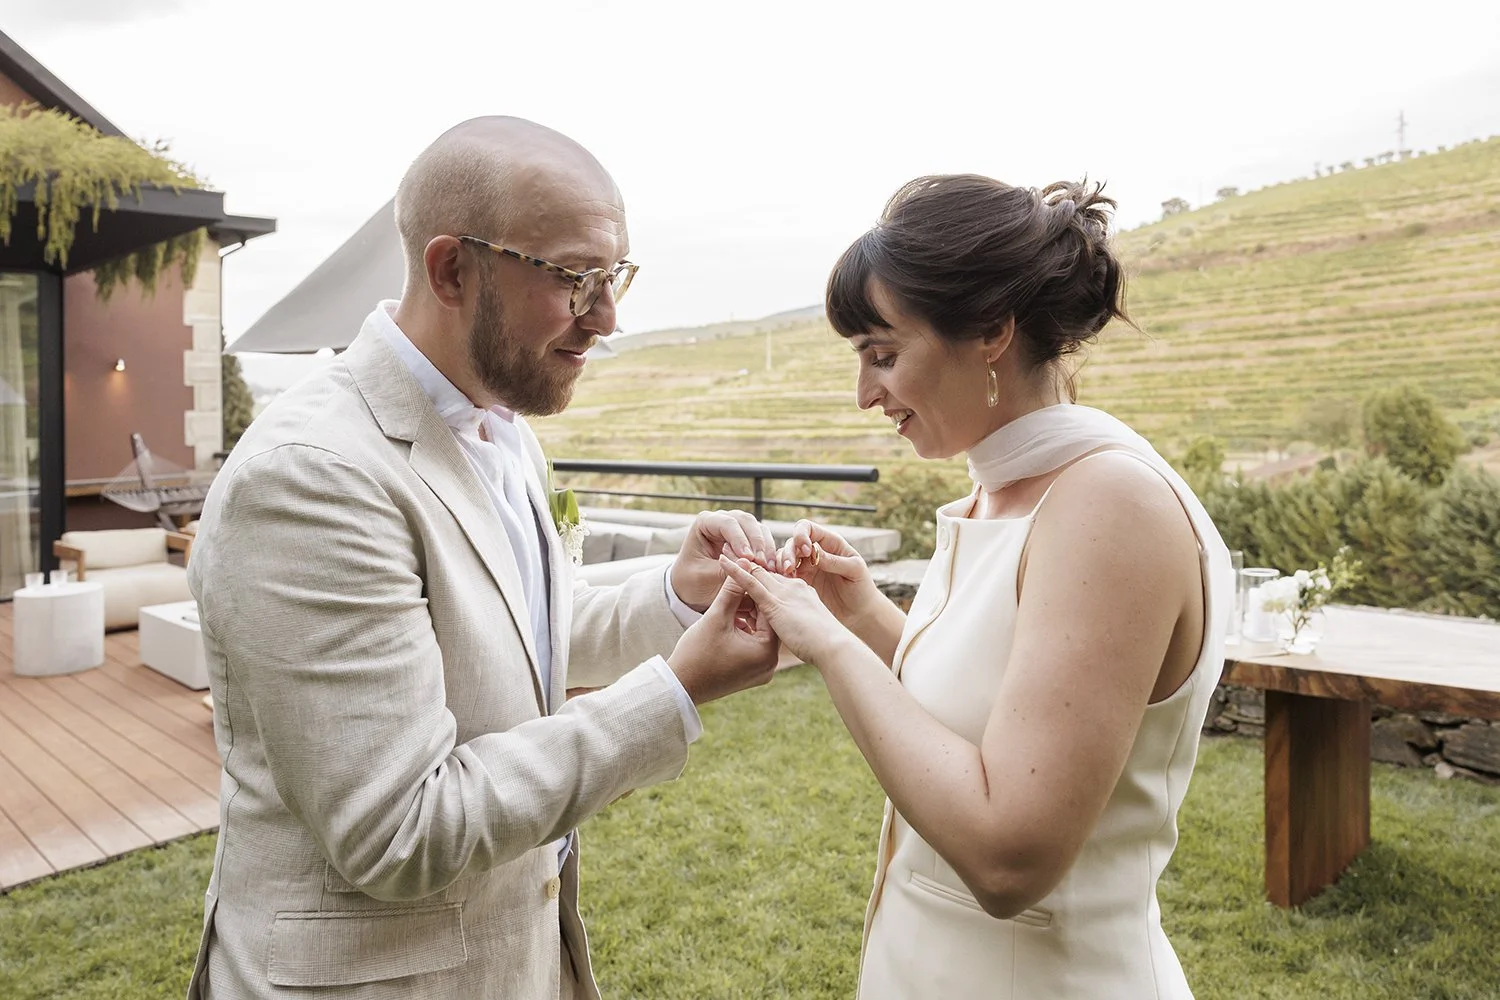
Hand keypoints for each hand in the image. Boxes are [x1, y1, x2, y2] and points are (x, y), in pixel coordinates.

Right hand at [667, 575, 779, 704]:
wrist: (680, 686)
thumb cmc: (696, 653)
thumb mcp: (716, 617)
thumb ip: (733, 590)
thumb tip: (745, 565)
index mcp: (766, 652)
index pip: (770, 612)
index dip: (758, 591)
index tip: (748, 576)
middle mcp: (770, 665)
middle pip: (767, 623)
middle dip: (753, 603)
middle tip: (741, 585)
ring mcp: (761, 671)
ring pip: (760, 633)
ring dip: (748, 616)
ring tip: (732, 600)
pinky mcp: (751, 674)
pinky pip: (754, 645)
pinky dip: (744, 631)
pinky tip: (730, 618)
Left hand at [671, 510, 779, 611]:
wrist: (693, 591)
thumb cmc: (691, 582)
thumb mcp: (705, 577)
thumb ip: (725, 570)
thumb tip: (748, 563)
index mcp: (705, 523)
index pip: (727, 523)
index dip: (739, 539)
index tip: (748, 558)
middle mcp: (723, 521)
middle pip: (746, 522)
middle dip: (756, 542)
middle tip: (761, 563)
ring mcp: (738, 529)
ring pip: (759, 529)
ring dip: (766, 548)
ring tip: (768, 568)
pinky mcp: (749, 541)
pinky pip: (764, 542)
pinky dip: (769, 554)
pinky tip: (773, 569)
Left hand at [718, 555, 857, 667]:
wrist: (834, 648)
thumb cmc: (824, 645)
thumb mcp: (809, 629)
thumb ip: (796, 623)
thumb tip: (788, 629)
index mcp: (801, 592)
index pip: (776, 579)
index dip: (761, 571)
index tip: (747, 565)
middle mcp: (792, 587)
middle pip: (766, 571)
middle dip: (748, 560)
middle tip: (729, 547)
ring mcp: (784, 592)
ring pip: (757, 571)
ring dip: (738, 560)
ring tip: (723, 549)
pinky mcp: (775, 602)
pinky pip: (751, 582)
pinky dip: (735, 571)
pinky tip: (723, 562)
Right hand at [778, 520, 882, 630]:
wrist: (860, 614)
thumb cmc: (862, 589)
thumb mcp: (854, 571)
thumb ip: (834, 561)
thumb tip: (813, 552)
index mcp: (830, 543)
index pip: (808, 528)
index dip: (801, 535)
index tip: (806, 551)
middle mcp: (815, 552)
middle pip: (792, 542)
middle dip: (788, 552)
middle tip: (788, 568)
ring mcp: (806, 567)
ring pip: (784, 557)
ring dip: (780, 564)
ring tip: (785, 576)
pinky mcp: (800, 582)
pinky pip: (784, 575)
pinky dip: (779, 576)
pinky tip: (783, 583)